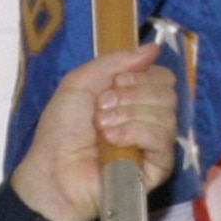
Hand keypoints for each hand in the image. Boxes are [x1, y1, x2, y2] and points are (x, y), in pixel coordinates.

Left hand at [10, 44, 178, 220]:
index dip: (140, 76)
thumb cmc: (61, 131)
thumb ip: (115, 62)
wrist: (53, 172)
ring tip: (102, 129)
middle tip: (102, 109)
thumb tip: (153, 48)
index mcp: (133, 99)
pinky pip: (164, 140)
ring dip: (129, 115)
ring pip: (167, 115)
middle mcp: (148, 119)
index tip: (113, 85)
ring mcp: (154, 145)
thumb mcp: (80, 83)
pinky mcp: (157, 168)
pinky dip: (137, 133)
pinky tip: (114, 142)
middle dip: (132, 95)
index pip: (161, 78)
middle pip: (168, 93)